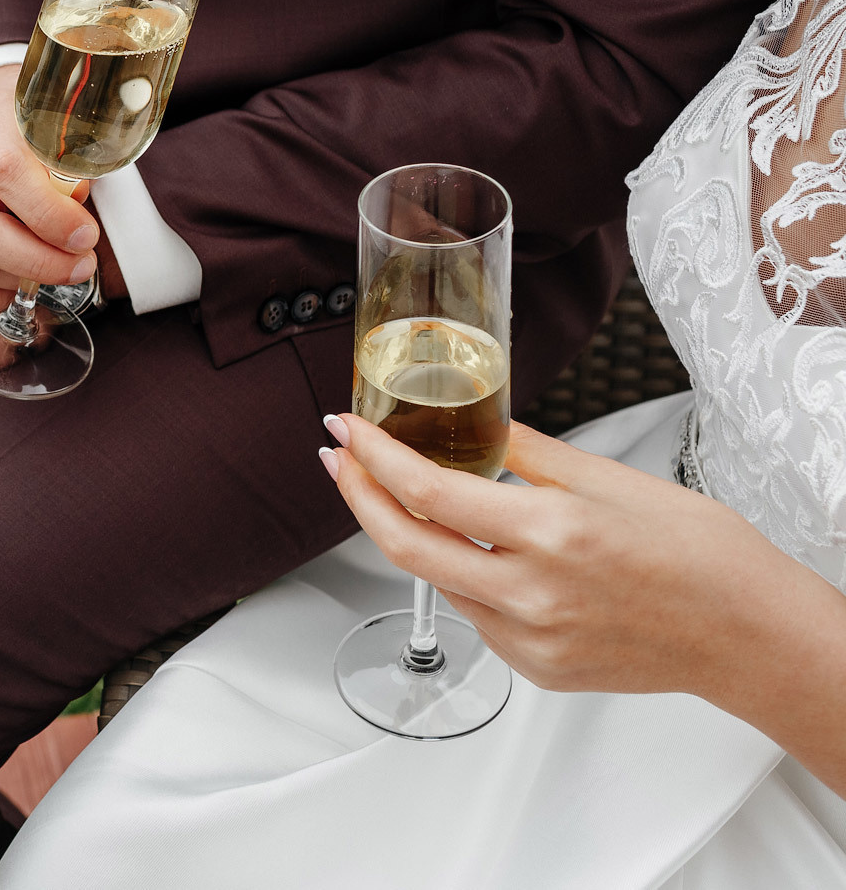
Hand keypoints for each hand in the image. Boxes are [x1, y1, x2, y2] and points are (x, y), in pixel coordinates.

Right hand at [0, 66, 100, 313]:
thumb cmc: (36, 124)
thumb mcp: (62, 126)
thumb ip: (73, 166)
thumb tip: (76, 217)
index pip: (5, 171)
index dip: (49, 213)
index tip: (86, 235)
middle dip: (39, 261)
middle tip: (81, 265)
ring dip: (21, 281)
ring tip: (58, 271)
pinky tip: (17, 288)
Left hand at [322, 414, 845, 793]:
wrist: (751, 635)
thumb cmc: (702, 553)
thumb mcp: (610, 478)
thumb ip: (526, 452)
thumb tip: (474, 420)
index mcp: (551, 534)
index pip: (427, 492)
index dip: (373, 457)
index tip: (344, 428)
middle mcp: (531, 594)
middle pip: (404, 546)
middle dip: (358, 497)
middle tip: (339, 459)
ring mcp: (531, 640)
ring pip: (438, 580)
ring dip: (410, 535)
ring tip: (400, 493)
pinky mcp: (537, 670)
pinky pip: (475, 615)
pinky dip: (460, 575)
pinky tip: (470, 549)